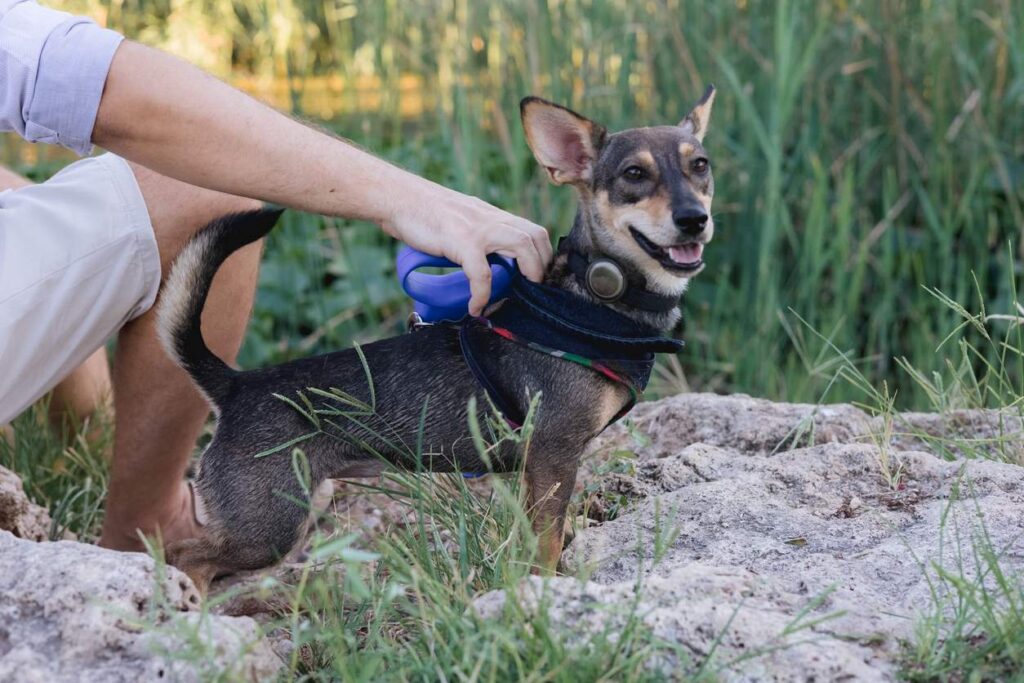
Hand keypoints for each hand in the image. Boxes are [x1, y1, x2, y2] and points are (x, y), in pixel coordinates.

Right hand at [381, 178, 551, 314]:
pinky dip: (482, 294)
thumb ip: (479, 237)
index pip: (534, 232)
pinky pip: (482, 272)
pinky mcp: (461, 240)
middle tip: (530, 290)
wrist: (399, 198)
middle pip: (536, 236)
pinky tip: (475, 307)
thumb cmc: (426, 213)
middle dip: (542, 266)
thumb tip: (487, 265)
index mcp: (495, 216)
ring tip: (512, 298)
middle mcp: (493, 219)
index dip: (543, 257)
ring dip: (526, 275)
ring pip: (521, 246)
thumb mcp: (463, 221)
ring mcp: (479, 228)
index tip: (537, 280)